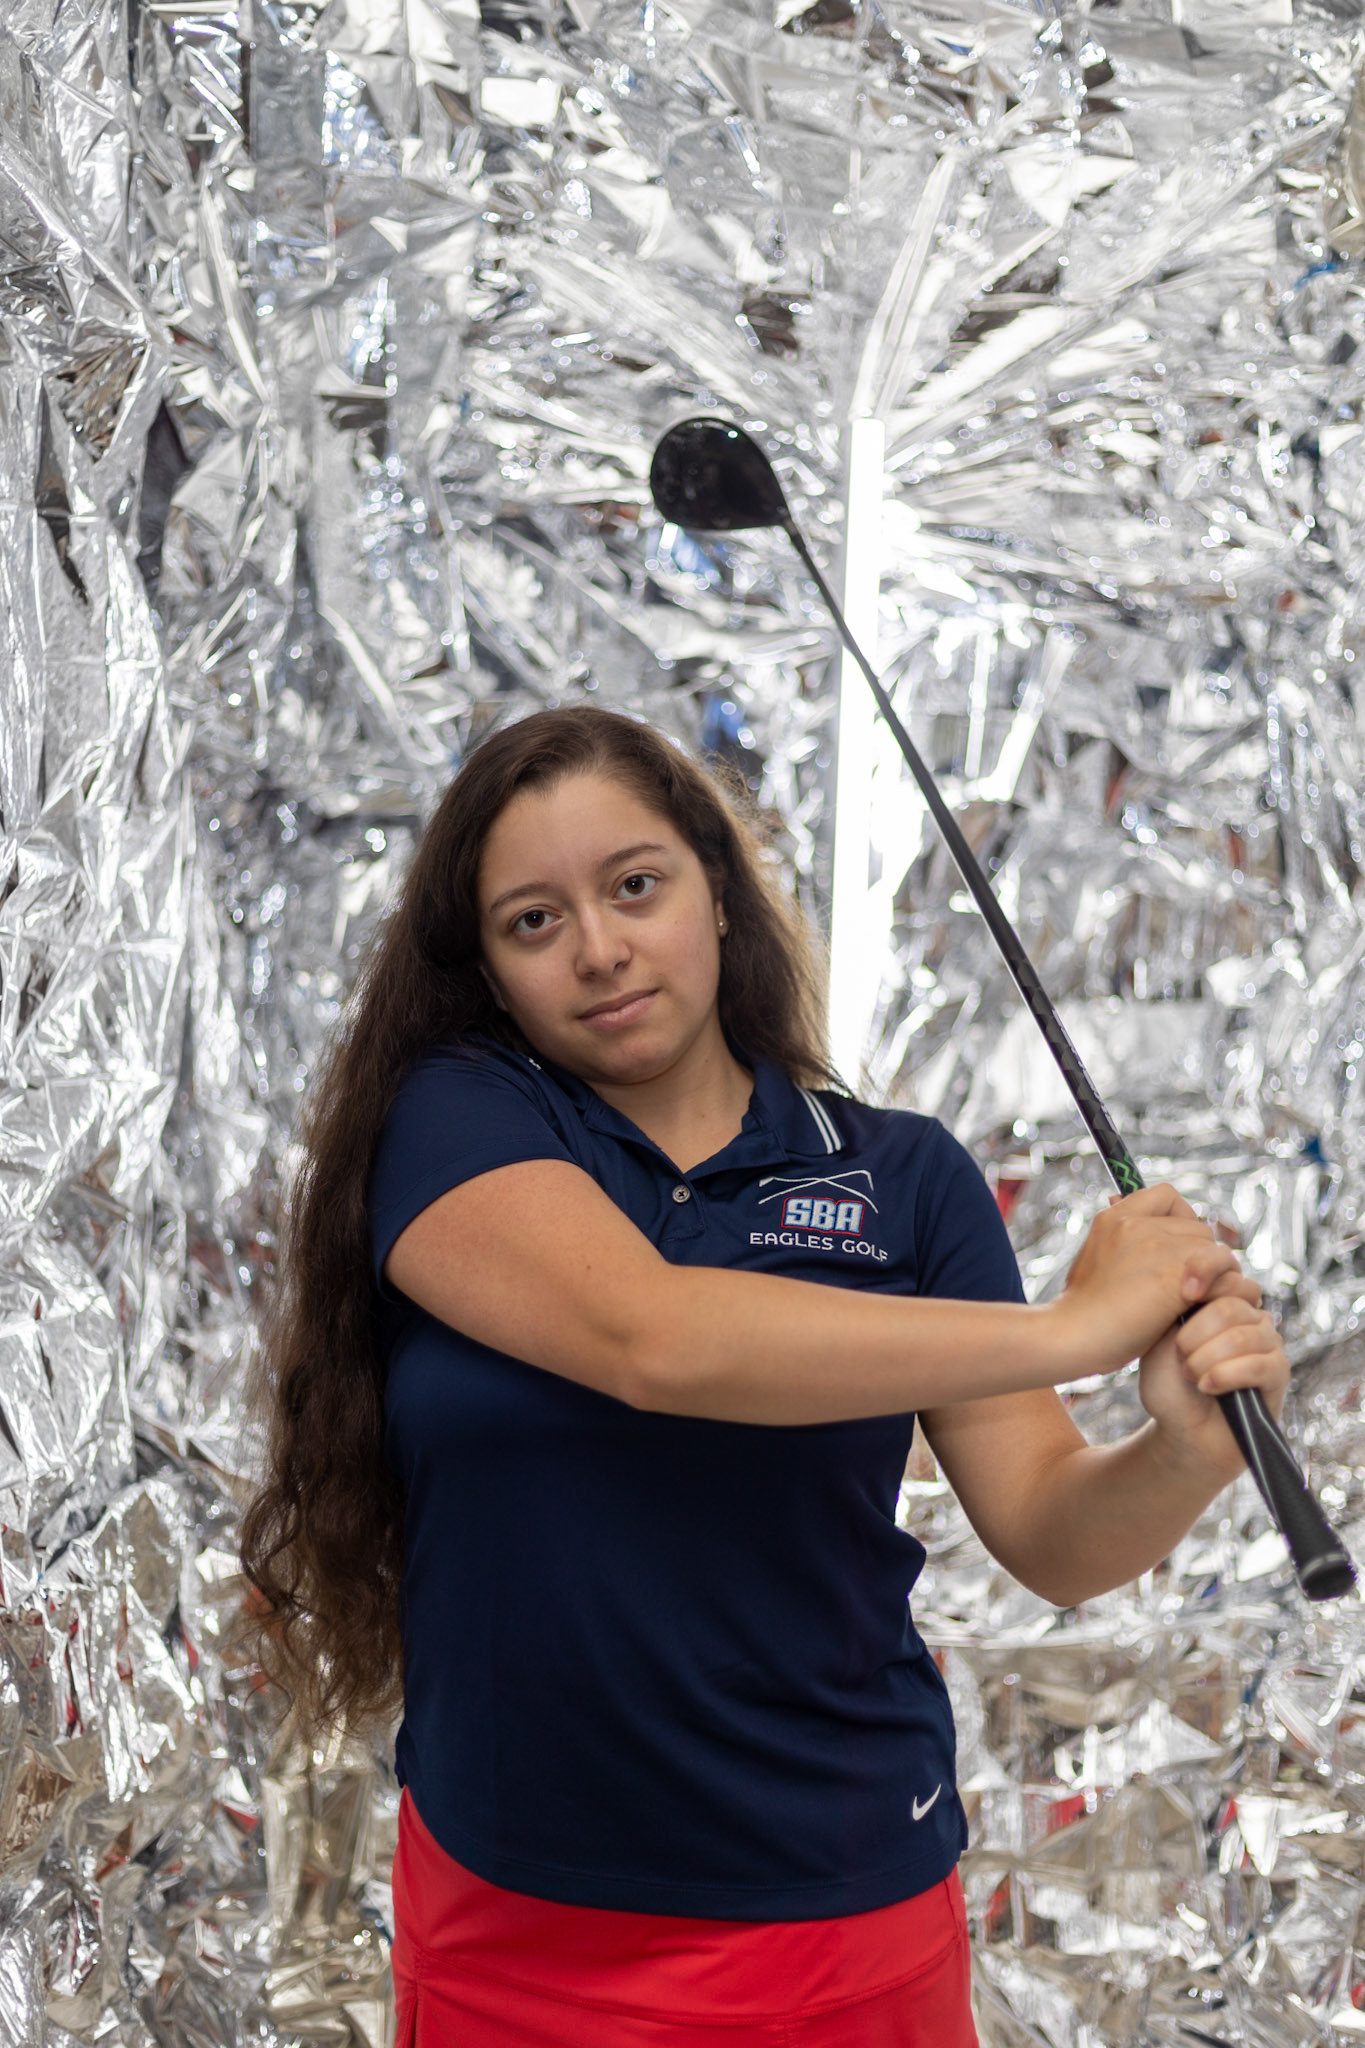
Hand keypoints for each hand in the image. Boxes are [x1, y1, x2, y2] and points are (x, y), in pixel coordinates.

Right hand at [1054, 1184, 1243, 1380]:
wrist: (1071, 1337)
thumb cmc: (1084, 1310)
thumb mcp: (1094, 1260)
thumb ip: (1120, 1239)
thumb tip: (1120, 1202)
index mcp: (1114, 1217)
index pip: (1167, 1196)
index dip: (1180, 1219)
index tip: (1173, 1250)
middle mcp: (1134, 1223)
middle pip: (1198, 1227)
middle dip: (1197, 1257)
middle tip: (1184, 1286)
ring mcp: (1154, 1246)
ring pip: (1212, 1250)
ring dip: (1210, 1277)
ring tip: (1190, 1302)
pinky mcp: (1173, 1274)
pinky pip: (1220, 1273)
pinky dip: (1217, 1292)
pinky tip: (1195, 1310)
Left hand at [1137, 1265, 1289, 1479]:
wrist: (1181, 1433)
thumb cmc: (1169, 1386)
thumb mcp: (1159, 1341)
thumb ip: (1177, 1308)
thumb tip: (1196, 1281)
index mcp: (1217, 1298)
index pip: (1223, 1265)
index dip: (1205, 1270)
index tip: (1184, 1292)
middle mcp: (1247, 1314)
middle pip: (1230, 1304)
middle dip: (1195, 1335)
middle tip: (1180, 1358)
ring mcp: (1266, 1342)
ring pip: (1244, 1334)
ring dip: (1207, 1359)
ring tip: (1191, 1376)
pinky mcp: (1278, 1373)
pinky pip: (1261, 1364)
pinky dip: (1227, 1375)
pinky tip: (1207, 1386)